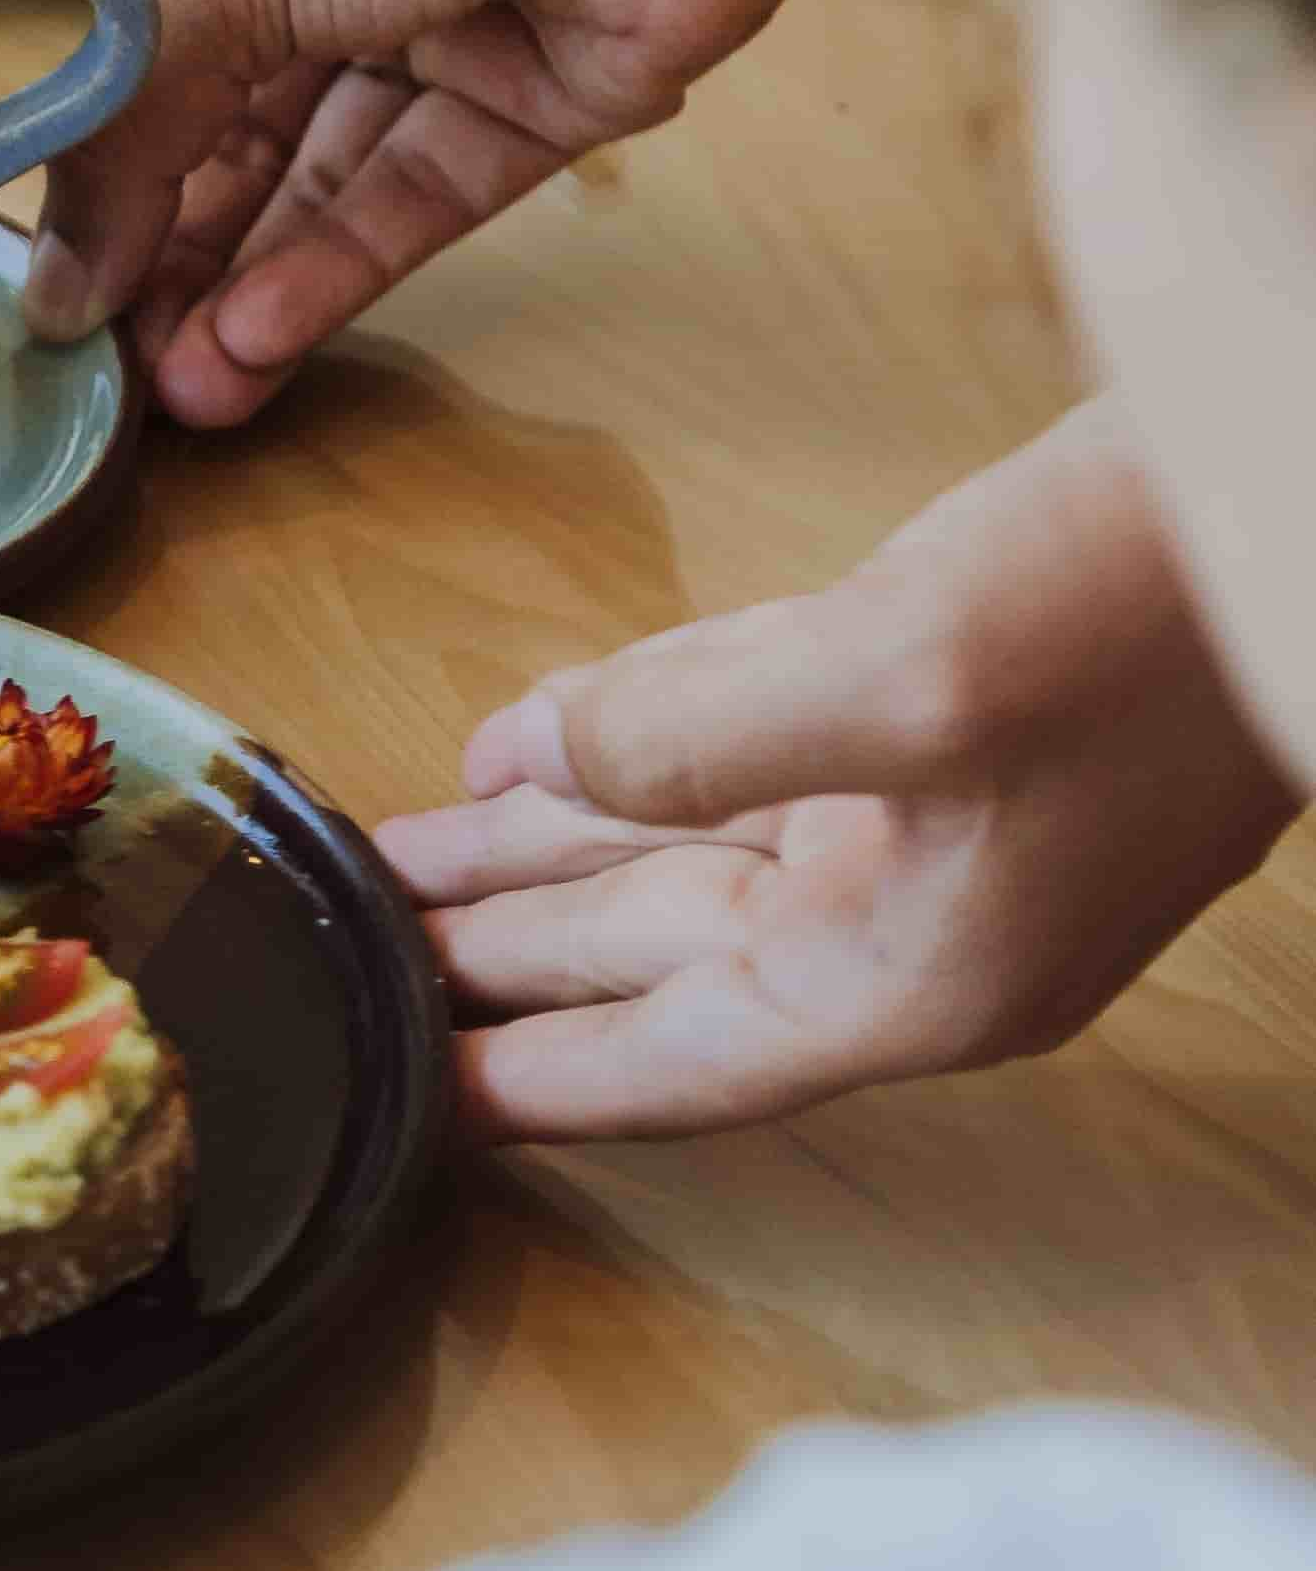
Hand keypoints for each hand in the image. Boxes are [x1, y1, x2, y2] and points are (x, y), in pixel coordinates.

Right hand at [27, 0, 897, 409]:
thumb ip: (132, 124)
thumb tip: (56, 277)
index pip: (137, 39)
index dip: (94, 161)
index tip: (50, 287)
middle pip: (225, 120)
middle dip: (168, 247)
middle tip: (113, 371)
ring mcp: (440, 19)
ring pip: (319, 175)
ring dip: (244, 283)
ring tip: (183, 395)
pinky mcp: (541, 96)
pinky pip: (419, 196)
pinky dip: (337, 268)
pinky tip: (256, 342)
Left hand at [379, 404, 1302, 1137]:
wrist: (1297, 463)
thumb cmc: (1145, 606)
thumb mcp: (904, 676)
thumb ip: (700, 732)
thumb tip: (536, 758)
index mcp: (918, 967)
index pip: (686, 1058)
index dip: (545, 1081)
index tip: (414, 1107)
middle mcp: (920, 909)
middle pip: (661, 953)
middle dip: (505, 945)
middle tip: (350, 942)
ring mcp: (937, 803)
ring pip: (687, 842)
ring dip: (547, 841)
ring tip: (403, 848)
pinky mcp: (939, 695)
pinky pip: (746, 740)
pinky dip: (638, 737)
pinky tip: (538, 733)